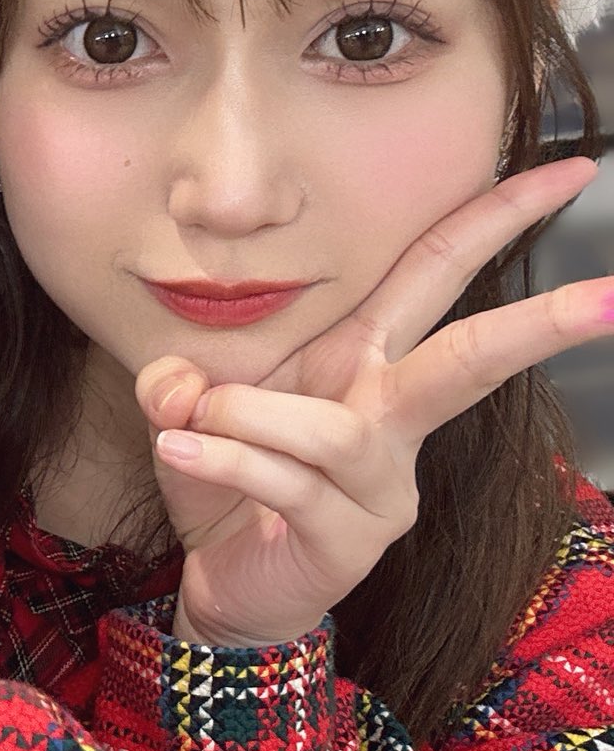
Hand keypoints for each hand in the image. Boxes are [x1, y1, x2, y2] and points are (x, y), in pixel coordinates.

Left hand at [135, 157, 610, 648]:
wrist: (221, 583)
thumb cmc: (226, 479)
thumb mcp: (191, 408)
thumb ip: (178, 379)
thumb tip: (181, 385)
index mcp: (366, 358)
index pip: (438, 270)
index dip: (499, 216)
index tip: (570, 167)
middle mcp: (389, 416)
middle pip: (468, 356)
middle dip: (539, 324)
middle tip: (609, 295)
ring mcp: (381, 484)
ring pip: (333, 429)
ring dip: (249, 413)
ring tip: (193, 419)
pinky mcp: (350, 538)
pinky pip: (283, 480)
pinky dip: (222, 458)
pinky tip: (182, 453)